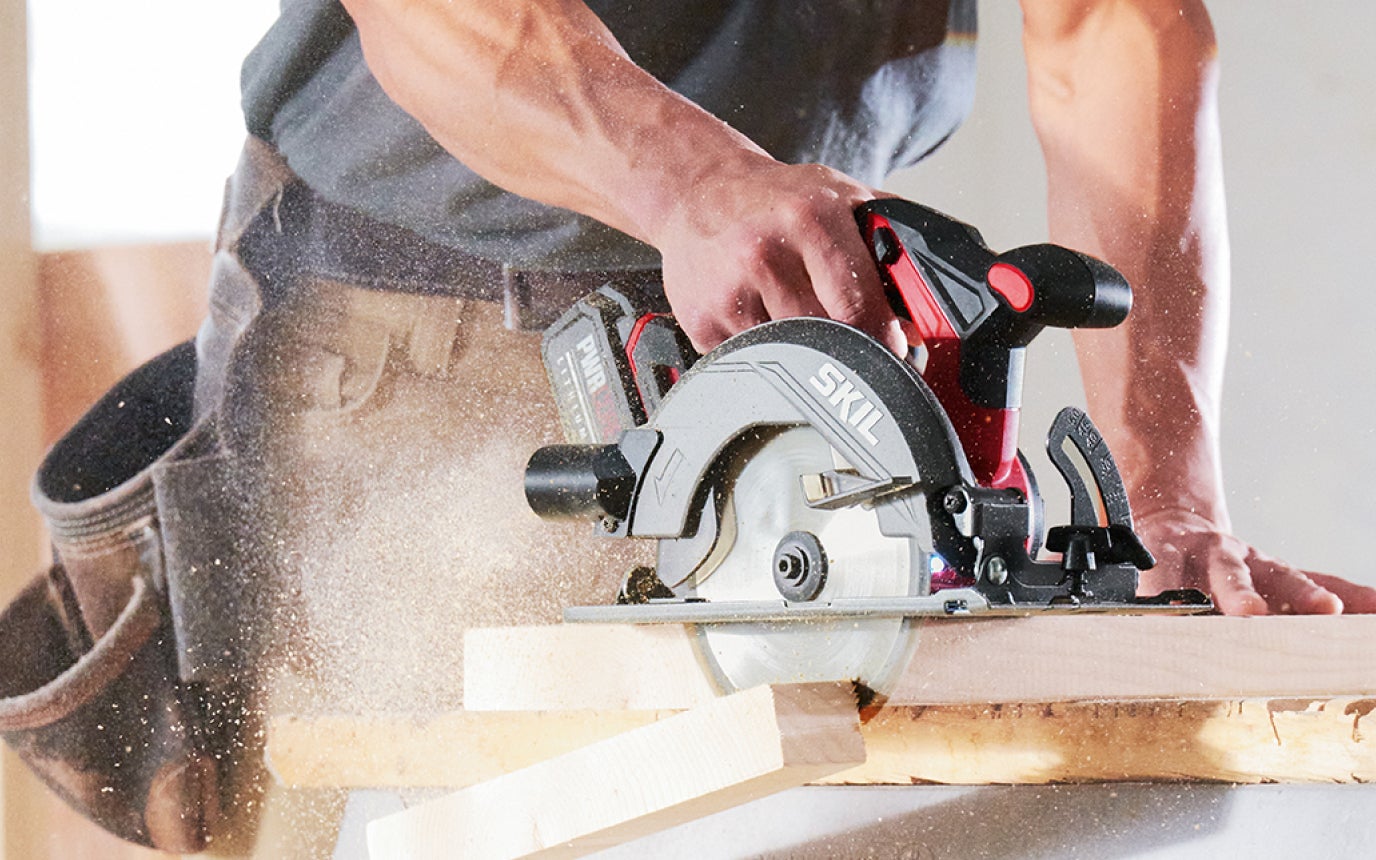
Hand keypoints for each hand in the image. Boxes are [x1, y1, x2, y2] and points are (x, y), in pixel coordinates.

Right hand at [652, 157, 906, 354]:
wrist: (696, 190)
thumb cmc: (776, 197)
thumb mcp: (840, 197)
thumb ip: (889, 241)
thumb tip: (923, 311)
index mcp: (809, 219)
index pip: (858, 307)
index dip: (882, 341)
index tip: (892, 356)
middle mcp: (764, 253)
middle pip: (825, 338)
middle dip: (845, 348)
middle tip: (849, 341)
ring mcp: (727, 291)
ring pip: (788, 355)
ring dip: (801, 350)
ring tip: (796, 315)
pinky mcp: (701, 320)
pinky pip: (749, 358)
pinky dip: (761, 349)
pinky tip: (757, 315)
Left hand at [1134, 509, 1375, 614]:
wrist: (1174, 526)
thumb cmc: (1157, 563)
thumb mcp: (1132, 575)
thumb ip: (1131, 606)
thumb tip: (1100, 631)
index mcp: (1171, 560)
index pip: (1166, 581)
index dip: (1164, 597)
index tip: (1168, 615)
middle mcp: (1217, 558)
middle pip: (1227, 575)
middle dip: (1239, 595)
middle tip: (1249, 613)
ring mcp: (1253, 565)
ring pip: (1280, 576)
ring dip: (1302, 595)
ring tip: (1328, 610)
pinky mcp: (1281, 576)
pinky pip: (1321, 584)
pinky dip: (1350, 598)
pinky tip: (1373, 610)